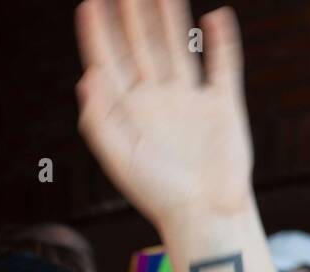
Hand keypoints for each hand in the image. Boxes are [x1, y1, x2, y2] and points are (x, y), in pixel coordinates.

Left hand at [74, 0, 252, 224]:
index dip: (97, 35)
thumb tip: (87, 77)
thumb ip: (99, 119)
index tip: (88, 5)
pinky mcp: (222, 104)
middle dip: (130, 16)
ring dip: (168, 19)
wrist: (205, 213)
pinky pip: (222, 64)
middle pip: (140, 48)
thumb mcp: (119, 158)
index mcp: (127, 114)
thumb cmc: (157, 194)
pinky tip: (214, 16)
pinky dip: (220, 40)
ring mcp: (189, 101)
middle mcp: (156, 102)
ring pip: (176, 48)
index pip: (108, 64)